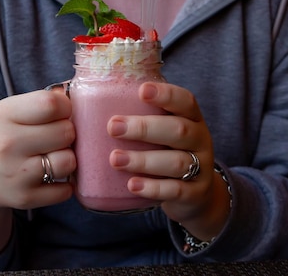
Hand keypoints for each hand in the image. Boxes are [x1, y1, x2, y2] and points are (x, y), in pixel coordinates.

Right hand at [0, 90, 75, 261]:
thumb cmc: (6, 135)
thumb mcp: (13, 110)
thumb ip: (45, 100)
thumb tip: (80, 98)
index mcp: (3, 115)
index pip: (52, 104)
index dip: (65, 108)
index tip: (59, 114)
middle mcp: (5, 144)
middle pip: (66, 132)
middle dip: (67, 133)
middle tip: (54, 138)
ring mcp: (15, 174)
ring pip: (68, 161)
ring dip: (67, 159)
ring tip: (53, 156)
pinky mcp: (25, 198)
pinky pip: (66, 190)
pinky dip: (64, 185)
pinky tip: (49, 177)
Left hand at [108, 82, 230, 241]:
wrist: (196, 195)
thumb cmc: (167, 153)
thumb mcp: (162, 133)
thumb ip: (138, 117)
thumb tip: (85, 104)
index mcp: (192, 118)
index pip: (185, 101)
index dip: (166, 95)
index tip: (141, 91)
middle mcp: (200, 140)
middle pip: (179, 130)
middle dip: (144, 128)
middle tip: (112, 127)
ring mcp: (202, 168)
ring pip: (177, 162)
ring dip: (143, 160)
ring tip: (115, 159)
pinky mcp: (195, 194)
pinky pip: (176, 190)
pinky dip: (153, 188)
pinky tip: (132, 185)